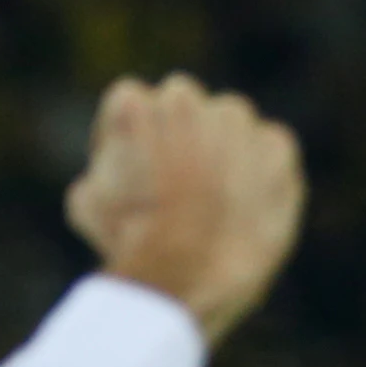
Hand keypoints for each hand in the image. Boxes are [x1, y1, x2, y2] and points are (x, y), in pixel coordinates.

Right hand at [67, 74, 306, 343]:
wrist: (186, 269)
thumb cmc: (129, 240)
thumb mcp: (88, 205)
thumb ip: (103, 168)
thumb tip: (107, 171)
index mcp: (132, 104)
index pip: (129, 102)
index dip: (129, 137)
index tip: (131, 168)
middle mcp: (185, 97)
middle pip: (181, 105)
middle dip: (179, 136)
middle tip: (175, 185)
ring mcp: (236, 119)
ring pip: (230, 123)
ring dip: (223, 150)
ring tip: (213, 203)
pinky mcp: (277, 147)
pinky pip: (271, 150)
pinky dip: (262, 173)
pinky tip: (243, 209)